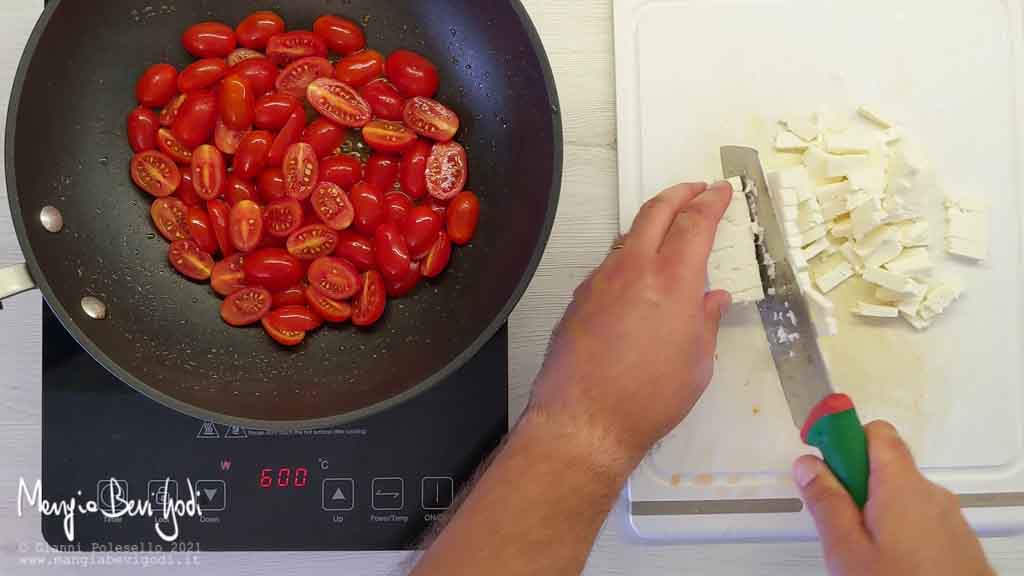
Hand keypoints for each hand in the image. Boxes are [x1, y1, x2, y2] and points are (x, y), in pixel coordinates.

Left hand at [526, 181, 732, 471]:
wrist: (585, 420)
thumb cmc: (649, 398)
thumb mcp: (697, 363)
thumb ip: (706, 322)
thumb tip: (712, 299)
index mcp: (672, 281)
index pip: (695, 224)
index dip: (711, 202)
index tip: (722, 190)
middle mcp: (633, 270)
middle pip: (656, 212)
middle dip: (680, 194)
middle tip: (697, 189)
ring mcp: (600, 281)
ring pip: (628, 237)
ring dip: (651, 224)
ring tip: (669, 229)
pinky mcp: (579, 299)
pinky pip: (609, 265)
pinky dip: (629, 256)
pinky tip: (638, 273)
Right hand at [794, 421, 993, 575]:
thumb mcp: (847, 550)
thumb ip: (826, 503)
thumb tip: (809, 467)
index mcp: (900, 486)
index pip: (872, 431)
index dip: (840, 434)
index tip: (818, 447)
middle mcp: (929, 492)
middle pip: (883, 462)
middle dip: (853, 479)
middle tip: (834, 511)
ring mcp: (946, 514)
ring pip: (900, 491)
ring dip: (874, 505)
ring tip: (859, 545)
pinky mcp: (955, 536)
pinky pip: (919, 514)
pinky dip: (898, 525)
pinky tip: (886, 557)